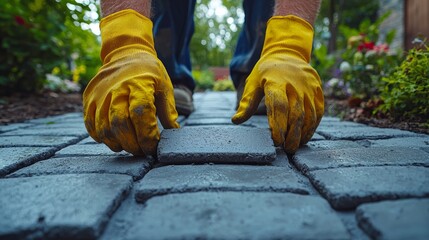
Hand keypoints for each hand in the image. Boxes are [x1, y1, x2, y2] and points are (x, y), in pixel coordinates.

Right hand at [83, 10, 178, 155]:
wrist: (125, 53)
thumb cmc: (149, 72)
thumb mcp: (164, 86)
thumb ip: (168, 111)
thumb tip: (174, 133)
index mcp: (138, 85)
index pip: (141, 114)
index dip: (147, 135)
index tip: (153, 146)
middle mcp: (116, 89)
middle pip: (120, 124)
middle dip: (133, 144)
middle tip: (142, 151)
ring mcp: (99, 94)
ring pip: (104, 128)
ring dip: (118, 144)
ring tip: (129, 146)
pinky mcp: (88, 99)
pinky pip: (90, 125)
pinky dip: (102, 137)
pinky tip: (115, 139)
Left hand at [232, 16, 323, 153]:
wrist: (287, 53)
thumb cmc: (265, 71)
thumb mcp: (252, 83)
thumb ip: (246, 103)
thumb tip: (235, 121)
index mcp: (275, 82)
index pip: (278, 106)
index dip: (278, 125)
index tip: (276, 141)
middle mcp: (294, 84)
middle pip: (296, 113)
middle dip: (292, 134)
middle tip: (287, 149)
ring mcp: (308, 87)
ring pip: (309, 114)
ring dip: (304, 132)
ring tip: (296, 146)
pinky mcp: (318, 89)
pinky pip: (318, 111)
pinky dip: (313, 125)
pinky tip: (305, 136)